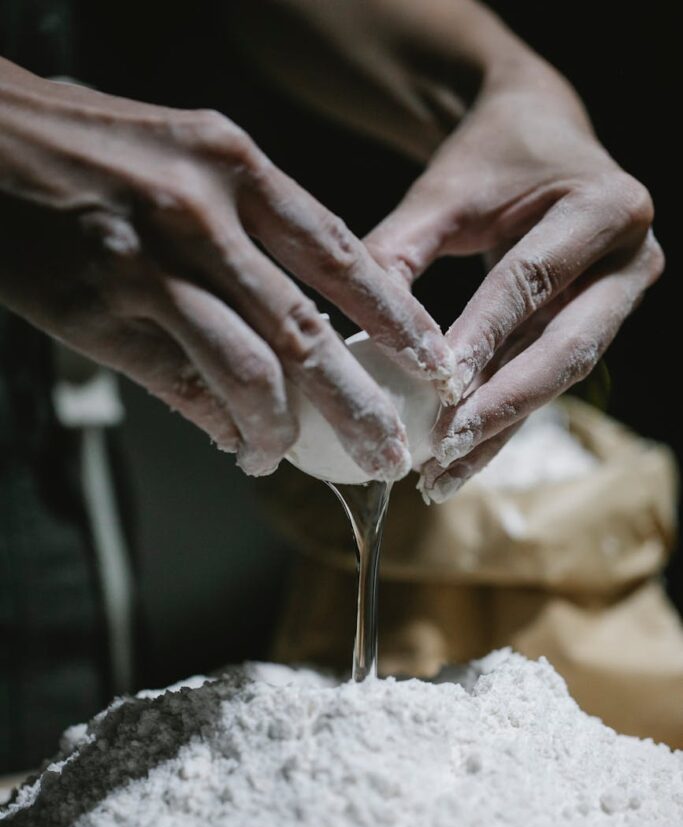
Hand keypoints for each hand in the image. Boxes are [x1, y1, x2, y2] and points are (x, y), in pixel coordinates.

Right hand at [0, 59, 450, 478]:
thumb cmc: (85, 150)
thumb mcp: (179, 159)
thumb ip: (242, 235)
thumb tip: (292, 331)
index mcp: (234, 166)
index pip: (340, 253)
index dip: (395, 318)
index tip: (433, 363)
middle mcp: (204, 212)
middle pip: (310, 328)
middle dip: (360, 402)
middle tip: (390, 451)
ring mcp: (153, 261)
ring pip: (252, 370)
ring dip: (283, 429)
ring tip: (291, 457)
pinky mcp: (104, 307)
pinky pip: (184, 384)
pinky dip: (219, 424)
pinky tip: (237, 442)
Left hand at [367, 64, 663, 499]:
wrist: (541, 129)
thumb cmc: (491, 156)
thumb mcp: (443, 190)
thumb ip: (399, 252)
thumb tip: (346, 334)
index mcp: (605, 206)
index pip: (531, 283)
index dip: (484, 340)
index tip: (437, 393)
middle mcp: (629, 257)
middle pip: (564, 348)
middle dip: (501, 407)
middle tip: (444, 453)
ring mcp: (621, 296)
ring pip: (559, 375)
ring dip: (500, 429)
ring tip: (443, 476)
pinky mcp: (597, 324)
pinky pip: (546, 376)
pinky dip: (503, 416)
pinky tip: (461, 454)